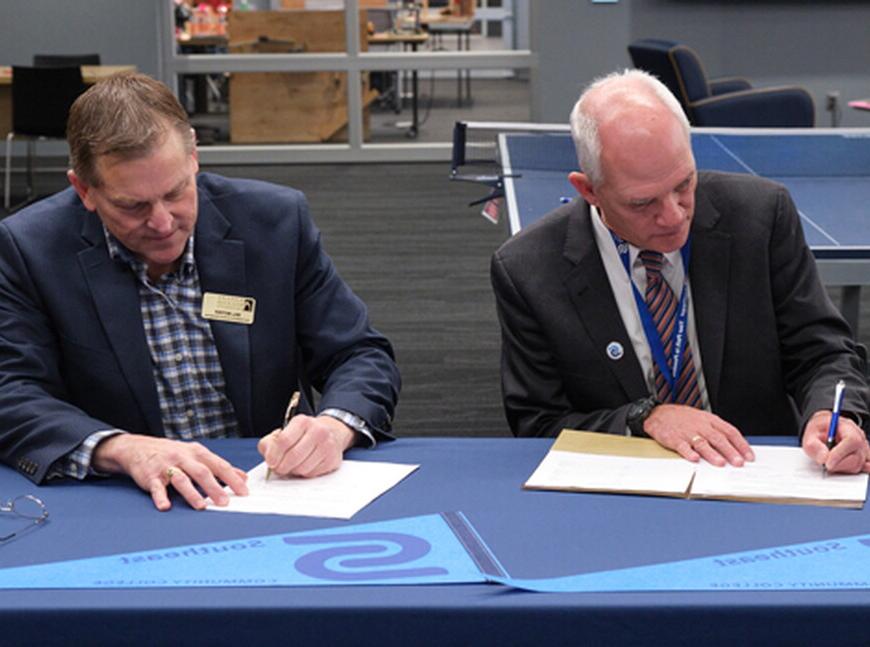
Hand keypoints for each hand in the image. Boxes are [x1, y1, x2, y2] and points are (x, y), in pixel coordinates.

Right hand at [92, 434, 248, 511]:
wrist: (139, 447)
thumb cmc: (173, 453)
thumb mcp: (197, 455)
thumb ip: (219, 466)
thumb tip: (242, 476)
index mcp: (198, 453)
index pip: (219, 465)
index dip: (232, 478)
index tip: (243, 491)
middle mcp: (184, 458)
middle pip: (202, 472)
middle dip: (215, 487)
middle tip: (225, 502)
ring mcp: (167, 467)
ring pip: (182, 480)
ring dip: (192, 493)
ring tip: (201, 506)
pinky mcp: (151, 476)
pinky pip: (156, 488)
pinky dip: (160, 497)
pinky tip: (166, 506)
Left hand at [257, 414, 354, 478]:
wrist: (330, 432)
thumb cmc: (303, 434)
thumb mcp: (284, 432)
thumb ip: (270, 443)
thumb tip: (269, 457)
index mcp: (302, 421)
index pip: (284, 440)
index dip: (274, 455)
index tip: (271, 462)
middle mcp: (317, 431)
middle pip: (293, 456)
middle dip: (282, 467)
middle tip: (279, 468)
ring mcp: (327, 445)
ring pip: (302, 468)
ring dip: (294, 471)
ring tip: (293, 465)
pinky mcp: (333, 459)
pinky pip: (312, 474)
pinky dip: (305, 473)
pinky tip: (305, 465)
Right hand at [643, 404, 754, 466]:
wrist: (658, 413)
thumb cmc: (682, 418)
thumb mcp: (702, 419)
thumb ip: (717, 431)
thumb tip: (735, 448)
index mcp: (710, 420)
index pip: (730, 431)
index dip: (741, 444)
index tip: (749, 456)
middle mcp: (700, 425)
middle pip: (718, 438)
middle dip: (730, 451)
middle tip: (739, 462)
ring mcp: (687, 432)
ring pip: (702, 442)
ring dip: (712, 453)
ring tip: (720, 463)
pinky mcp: (673, 438)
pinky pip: (682, 445)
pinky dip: (688, 452)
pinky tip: (694, 459)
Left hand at [802, 411, 869, 473]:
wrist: (825, 429)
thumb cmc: (820, 430)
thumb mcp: (810, 434)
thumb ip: (814, 445)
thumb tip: (823, 458)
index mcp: (847, 427)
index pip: (852, 440)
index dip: (840, 454)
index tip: (827, 464)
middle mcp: (860, 437)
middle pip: (857, 456)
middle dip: (839, 464)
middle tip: (825, 464)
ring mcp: (864, 448)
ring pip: (859, 464)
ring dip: (843, 468)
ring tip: (830, 462)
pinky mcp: (864, 457)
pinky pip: (864, 467)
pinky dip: (852, 470)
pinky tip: (843, 468)